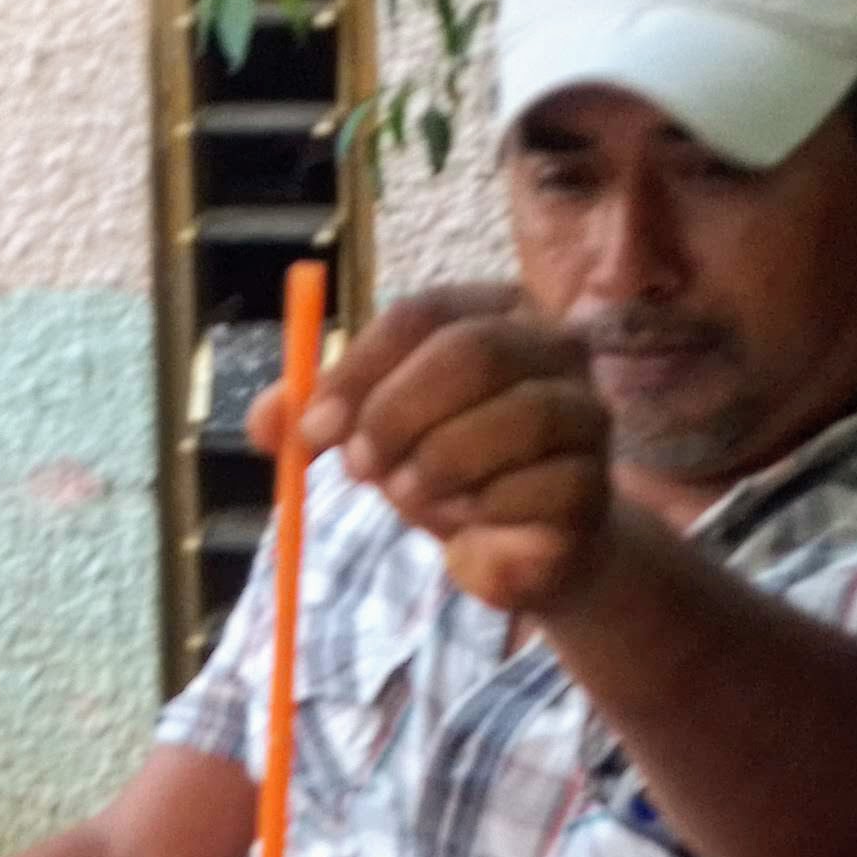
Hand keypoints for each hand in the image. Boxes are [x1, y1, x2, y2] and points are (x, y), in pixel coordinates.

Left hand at [265, 283, 617, 618]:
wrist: (525, 544)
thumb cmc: (451, 469)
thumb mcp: (377, 432)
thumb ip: (318, 418)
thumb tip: (262, 422)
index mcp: (494, 312)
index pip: (424, 315)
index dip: (360, 369)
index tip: (312, 427)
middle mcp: (553, 348)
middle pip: (475, 353)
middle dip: (398, 412)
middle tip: (358, 466)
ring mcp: (584, 412)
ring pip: (517, 417)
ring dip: (441, 463)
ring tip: (408, 497)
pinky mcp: (594, 483)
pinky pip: (536, 487)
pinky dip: (483, 509)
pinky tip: (465, 522)